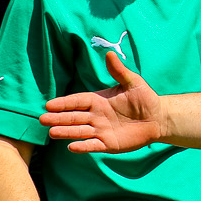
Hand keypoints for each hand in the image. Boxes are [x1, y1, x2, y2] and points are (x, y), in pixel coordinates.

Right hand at [41, 49, 165, 152]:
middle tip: (42, 120)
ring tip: (52, 133)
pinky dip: (83, 146)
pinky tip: (71, 147)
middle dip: (58, 118)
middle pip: (74, 117)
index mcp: (99, 100)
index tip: (49, 104)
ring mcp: (101, 130)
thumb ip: (119, 71)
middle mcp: (96, 116)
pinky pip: (93, 145)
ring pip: (80, 131)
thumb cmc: (145, 98)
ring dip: (66, 132)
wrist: (158, 118)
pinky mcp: (109, 144)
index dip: (64, 103)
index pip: (77, 101)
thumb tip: (109, 54)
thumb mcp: (133, 82)